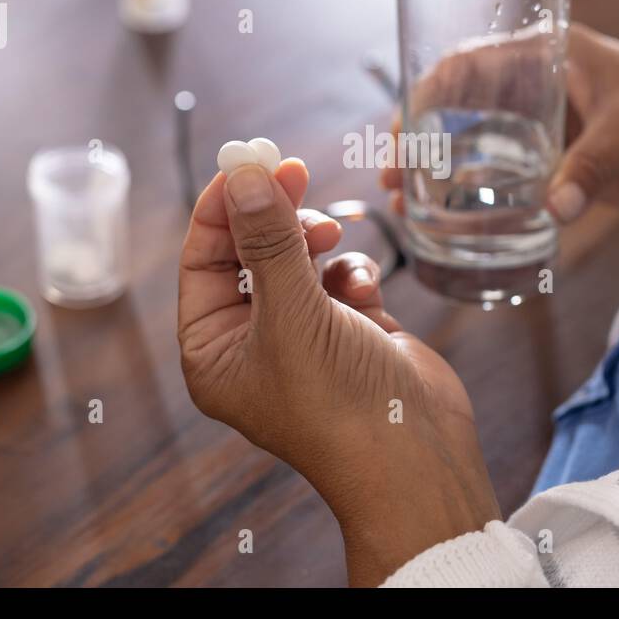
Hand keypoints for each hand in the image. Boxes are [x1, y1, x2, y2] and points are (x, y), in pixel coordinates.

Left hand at [178, 157, 500, 585]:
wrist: (418, 457)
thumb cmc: (339, 403)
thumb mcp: (291, 313)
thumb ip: (266, 239)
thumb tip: (243, 172)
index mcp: (214, 350)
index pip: (200, 260)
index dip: (222, 208)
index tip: (249, 162)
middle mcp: (253, 343)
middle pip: (248, 253)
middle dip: (272, 215)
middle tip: (295, 172)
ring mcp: (304, 338)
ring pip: (296, 260)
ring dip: (312, 242)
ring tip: (330, 238)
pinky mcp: (351, 333)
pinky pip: (339, 279)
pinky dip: (350, 272)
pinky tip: (363, 291)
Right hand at [380, 22, 618, 221]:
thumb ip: (595, 165)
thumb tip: (553, 209)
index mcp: (542, 53)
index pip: (465, 63)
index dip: (425, 94)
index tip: (403, 132)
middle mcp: (527, 87)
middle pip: (451, 107)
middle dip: (414, 140)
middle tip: (393, 178)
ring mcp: (531, 128)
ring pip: (464, 145)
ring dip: (430, 173)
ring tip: (403, 206)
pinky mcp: (543, 164)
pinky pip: (492, 178)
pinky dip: (464, 197)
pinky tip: (440, 222)